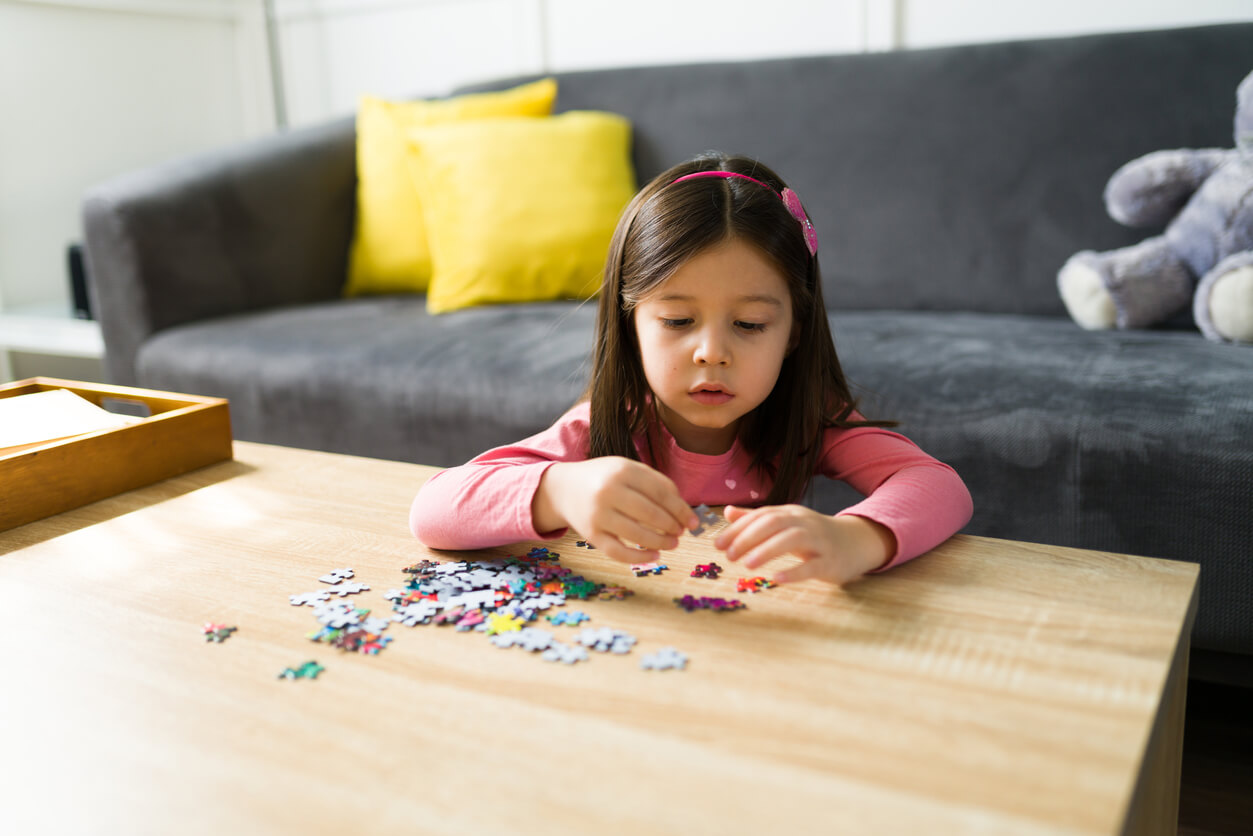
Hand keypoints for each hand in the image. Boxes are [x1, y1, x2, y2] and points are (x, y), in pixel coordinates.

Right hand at [534, 457, 698, 563]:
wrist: (564, 488)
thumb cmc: (604, 478)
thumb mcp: (627, 469)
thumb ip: (655, 483)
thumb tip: (684, 511)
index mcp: (622, 470)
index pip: (661, 492)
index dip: (681, 509)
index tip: (693, 521)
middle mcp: (608, 491)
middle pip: (651, 513)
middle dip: (672, 526)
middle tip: (682, 532)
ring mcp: (598, 514)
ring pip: (637, 535)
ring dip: (660, 542)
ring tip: (672, 543)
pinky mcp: (590, 535)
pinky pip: (618, 552)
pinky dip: (639, 558)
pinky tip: (654, 555)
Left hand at [715, 504, 895, 584]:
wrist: (855, 542)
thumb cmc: (814, 534)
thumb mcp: (786, 522)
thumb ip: (757, 518)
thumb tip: (727, 512)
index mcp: (790, 514)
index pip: (761, 516)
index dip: (737, 529)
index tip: (717, 544)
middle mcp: (803, 523)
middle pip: (773, 524)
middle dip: (748, 538)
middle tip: (728, 556)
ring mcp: (819, 541)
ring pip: (792, 540)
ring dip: (767, 551)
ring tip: (747, 565)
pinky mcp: (830, 562)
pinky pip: (811, 565)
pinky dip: (794, 571)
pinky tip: (776, 578)